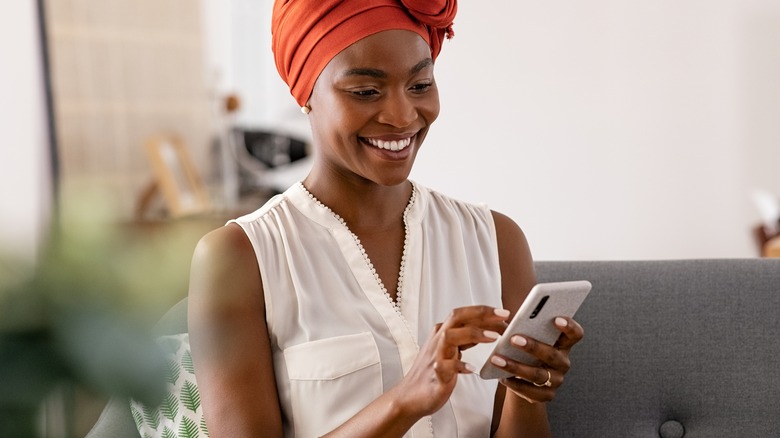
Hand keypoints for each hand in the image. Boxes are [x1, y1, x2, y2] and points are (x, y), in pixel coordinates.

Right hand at [391, 306, 509, 416]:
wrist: (411, 396)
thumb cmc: (434, 372)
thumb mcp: (452, 350)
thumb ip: (466, 338)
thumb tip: (490, 328)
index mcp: (443, 332)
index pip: (463, 314)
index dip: (484, 311)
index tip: (504, 313)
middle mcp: (438, 339)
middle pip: (457, 317)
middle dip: (481, 314)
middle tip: (503, 317)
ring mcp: (435, 356)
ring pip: (450, 336)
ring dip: (473, 334)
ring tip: (494, 337)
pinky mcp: (435, 374)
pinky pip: (445, 366)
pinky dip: (459, 365)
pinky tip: (473, 368)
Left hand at [492, 316, 583, 403]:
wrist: (524, 380)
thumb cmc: (526, 352)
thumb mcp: (528, 338)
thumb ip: (524, 329)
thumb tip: (504, 318)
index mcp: (562, 344)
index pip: (574, 334)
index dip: (569, 326)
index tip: (556, 319)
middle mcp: (563, 362)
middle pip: (552, 354)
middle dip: (532, 346)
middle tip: (513, 339)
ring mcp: (556, 380)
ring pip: (537, 374)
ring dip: (515, 366)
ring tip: (497, 360)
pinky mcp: (546, 395)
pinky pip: (530, 390)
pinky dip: (514, 383)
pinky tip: (501, 377)